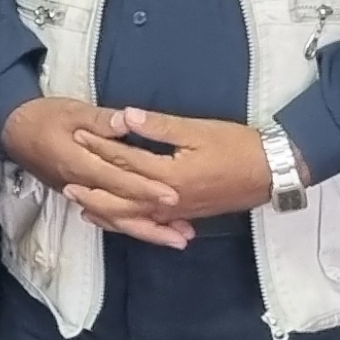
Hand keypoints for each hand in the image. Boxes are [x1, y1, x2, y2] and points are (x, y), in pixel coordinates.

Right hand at [3, 94, 194, 247]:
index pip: (118, 181)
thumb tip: (127, 122)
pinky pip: (108, 217)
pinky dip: (130, 225)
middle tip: (185, 234)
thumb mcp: (72, 111)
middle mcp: (81, 185)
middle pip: (120, 211)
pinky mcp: (80, 195)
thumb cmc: (44, 116)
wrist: (12, 129)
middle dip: (154, 223)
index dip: (145, 189)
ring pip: (116, 220)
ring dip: (147, 231)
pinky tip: (151, 230)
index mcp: (79, 163)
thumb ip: (102, 121)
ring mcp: (80, 194)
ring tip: (176, 240)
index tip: (173, 196)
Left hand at [46, 108, 275, 246]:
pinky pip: (150, 223)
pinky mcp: (187, 215)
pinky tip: (119, 219)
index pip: (125, 162)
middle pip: (122, 199)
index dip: (99, 147)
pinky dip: (130, 222)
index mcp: (169, 176)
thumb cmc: (238, 146)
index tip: (76, 135)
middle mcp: (169, 200)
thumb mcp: (198, 130)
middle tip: (66, 184)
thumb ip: (159, 126)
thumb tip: (125, 116)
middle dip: (94, 191)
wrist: (272, 171)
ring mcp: (178, 212)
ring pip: (134, 217)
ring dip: (107, 212)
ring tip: (81, 207)